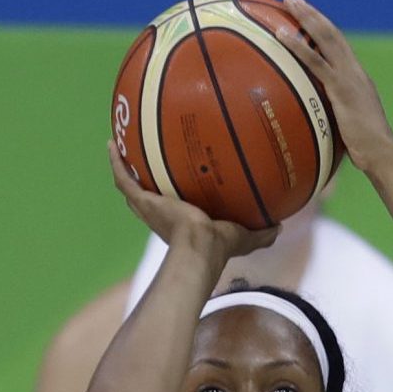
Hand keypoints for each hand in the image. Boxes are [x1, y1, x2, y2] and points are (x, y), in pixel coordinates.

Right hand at [107, 141, 277, 258]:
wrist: (200, 248)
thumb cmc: (220, 247)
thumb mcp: (245, 237)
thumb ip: (262, 232)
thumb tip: (281, 225)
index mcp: (181, 222)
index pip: (173, 206)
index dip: (171, 195)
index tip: (174, 178)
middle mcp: (160, 214)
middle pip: (147, 195)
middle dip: (145, 178)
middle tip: (143, 159)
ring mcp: (148, 207)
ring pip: (131, 185)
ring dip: (124, 167)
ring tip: (121, 145)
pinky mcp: (142, 201)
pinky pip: (123, 178)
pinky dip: (116, 162)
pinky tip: (112, 143)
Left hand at [276, 0, 392, 174]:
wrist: (382, 153)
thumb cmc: (366, 148)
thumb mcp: (350, 124)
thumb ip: (337, 115)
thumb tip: (321, 120)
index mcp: (358, 77)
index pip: (339, 45)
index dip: (324, 27)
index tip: (309, 15)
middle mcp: (355, 71)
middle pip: (332, 34)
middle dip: (313, 14)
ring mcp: (349, 77)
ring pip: (325, 39)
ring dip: (306, 18)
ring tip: (290, 2)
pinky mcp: (341, 89)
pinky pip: (316, 62)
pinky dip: (299, 46)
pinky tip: (283, 35)